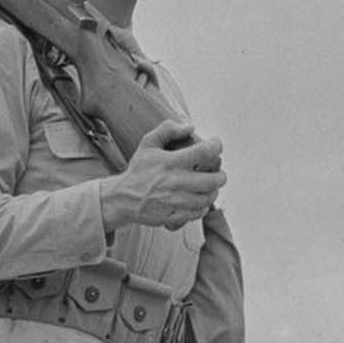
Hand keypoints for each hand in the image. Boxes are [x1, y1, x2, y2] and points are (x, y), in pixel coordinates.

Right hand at [100, 119, 225, 231]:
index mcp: (171, 162)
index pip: (204, 152)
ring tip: (210, 187)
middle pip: (213, 180)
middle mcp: (176, 182)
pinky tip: (200, 200)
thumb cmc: (138, 170)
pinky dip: (203, 206)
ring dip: (213, 191)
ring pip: (208, 198)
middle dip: (220, 175)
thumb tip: (189, 126)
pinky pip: (198, 213)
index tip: (216, 145)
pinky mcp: (175, 216)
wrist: (123, 198)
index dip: (216, 146)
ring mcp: (176, 201)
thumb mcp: (148, 143)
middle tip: (219, 173)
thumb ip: (168, 130)